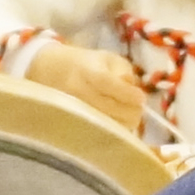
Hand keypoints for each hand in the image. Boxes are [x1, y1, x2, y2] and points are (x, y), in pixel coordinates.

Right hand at [25, 41, 146, 129]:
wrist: (53, 73)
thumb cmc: (89, 65)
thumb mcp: (108, 59)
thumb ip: (124, 71)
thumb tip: (131, 88)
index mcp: (85, 71)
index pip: (106, 83)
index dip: (126, 93)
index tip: (141, 97)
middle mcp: (76, 91)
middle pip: (109, 109)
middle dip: (132, 110)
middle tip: (138, 106)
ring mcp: (73, 111)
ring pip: (107, 125)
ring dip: (125, 121)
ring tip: (127, 112)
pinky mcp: (73, 125)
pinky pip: (100, 135)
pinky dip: (114, 130)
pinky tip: (117, 121)